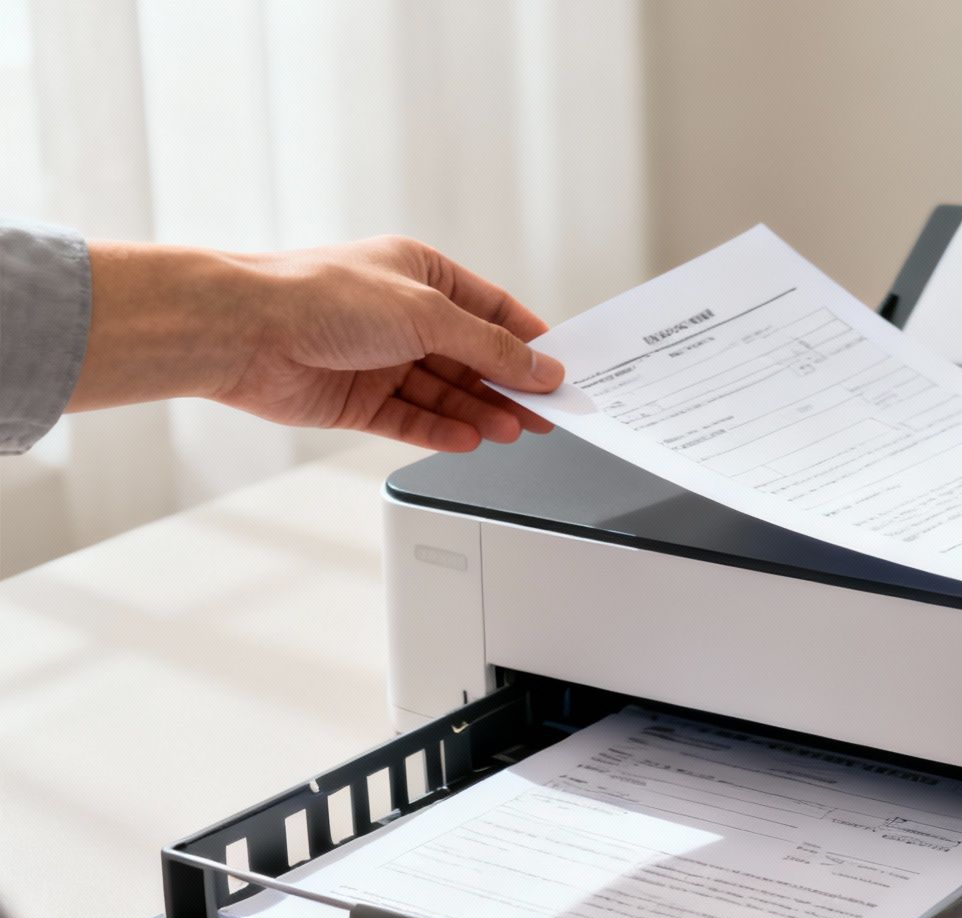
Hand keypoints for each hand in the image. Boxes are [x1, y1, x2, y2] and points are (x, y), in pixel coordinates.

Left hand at [71, 236, 564, 451]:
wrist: (242, 330)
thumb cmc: (320, 296)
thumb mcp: (428, 313)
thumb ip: (491, 347)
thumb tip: (541, 367)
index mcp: (420, 274)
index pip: (491, 310)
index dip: (527, 341)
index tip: (559, 369)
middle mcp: (400, 316)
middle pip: (471, 358)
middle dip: (509, 385)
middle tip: (547, 413)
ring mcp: (379, 360)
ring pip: (445, 393)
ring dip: (480, 411)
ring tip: (513, 431)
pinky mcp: (357, 401)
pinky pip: (412, 420)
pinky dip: (442, 431)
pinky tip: (470, 439)